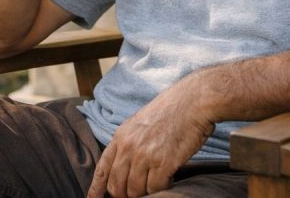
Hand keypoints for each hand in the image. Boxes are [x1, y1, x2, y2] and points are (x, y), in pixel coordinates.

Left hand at [87, 81, 214, 197]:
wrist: (193, 101)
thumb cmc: (171, 109)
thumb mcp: (140, 122)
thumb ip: (129, 142)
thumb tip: (125, 165)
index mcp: (121, 136)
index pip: (102, 169)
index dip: (96, 188)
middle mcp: (129, 147)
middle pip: (117, 186)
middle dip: (124, 195)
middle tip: (134, 195)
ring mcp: (145, 156)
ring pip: (136, 191)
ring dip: (145, 193)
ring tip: (155, 183)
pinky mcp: (163, 163)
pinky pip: (155, 188)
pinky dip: (161, 188)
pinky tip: (168, 178)